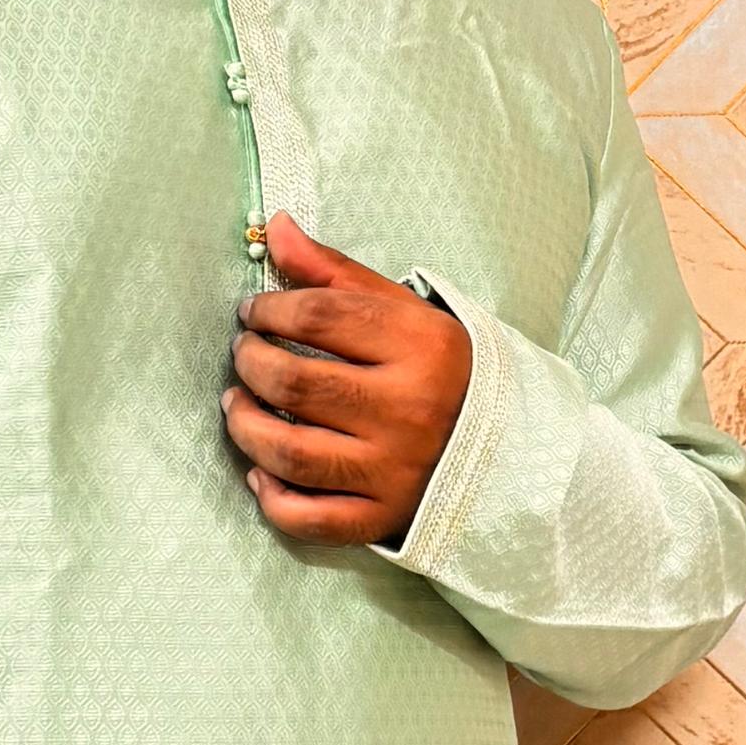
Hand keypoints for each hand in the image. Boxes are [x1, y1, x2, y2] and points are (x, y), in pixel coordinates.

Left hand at [224, 213, 472, 547]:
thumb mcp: (404, 312)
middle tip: (244, 354)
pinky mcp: (381, 517)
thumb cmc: (443, 371)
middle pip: (295, 383)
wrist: (508, 449)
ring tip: (237, 405)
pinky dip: (271, 496)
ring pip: (290, 452)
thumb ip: (336, 273)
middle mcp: (408, 410)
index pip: (319, 316)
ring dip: (245, 425)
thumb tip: (275, 227)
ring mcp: (393, 470)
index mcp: (420, 348)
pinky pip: (309, 517)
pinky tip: (260, 471)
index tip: (255, 312)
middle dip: (250, 363)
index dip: (270, 309)